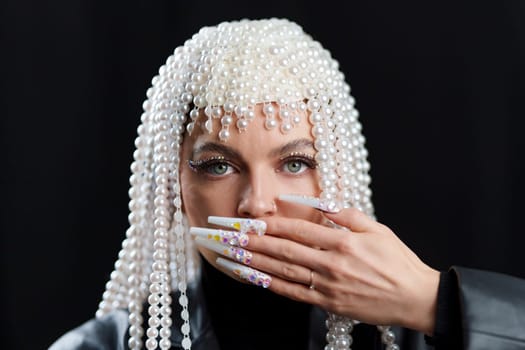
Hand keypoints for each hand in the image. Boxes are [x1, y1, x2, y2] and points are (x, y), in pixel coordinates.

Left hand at [245, 207, 439, 334]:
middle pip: (283, 249)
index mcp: (343, 241)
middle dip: (252, 241)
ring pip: (284, 271)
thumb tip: (318, 203)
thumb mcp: (377, 228)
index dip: (271, 223)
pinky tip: (253, 278)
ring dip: (254, 262)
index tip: (250, 219)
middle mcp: (331, 263)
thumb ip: (346, 214)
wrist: (415, 297)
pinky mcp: (328, 304)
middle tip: (228, 236)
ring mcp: (328, 286)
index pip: (298, 229)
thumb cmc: (397, 261)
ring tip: (230, 255)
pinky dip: (271, 285)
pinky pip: (294, 293)